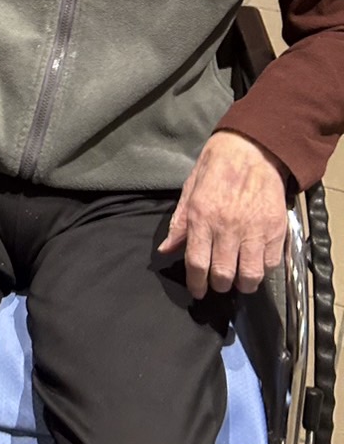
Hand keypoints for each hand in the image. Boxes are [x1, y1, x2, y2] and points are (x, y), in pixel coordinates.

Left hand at [158, 131, 288, 298]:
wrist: (250, 151)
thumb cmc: (214, 169)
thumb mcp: (189, 192)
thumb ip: (179, 224)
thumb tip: (166, 250)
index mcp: (202, 218)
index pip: (197, 263)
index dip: (196, 284)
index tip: (197, 291)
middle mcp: (228, 227)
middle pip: (224, 274)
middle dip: (219, 285)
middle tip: (217, 283)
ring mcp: (254, 230)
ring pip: (250, 275)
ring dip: (243, 283)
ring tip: (238, 279)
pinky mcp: (276, 230)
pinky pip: (270, 263)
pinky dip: (262, 269)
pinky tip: (255, 263)